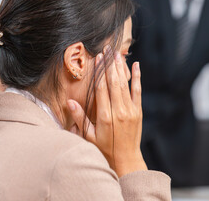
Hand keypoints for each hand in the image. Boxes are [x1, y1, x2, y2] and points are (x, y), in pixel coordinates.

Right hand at [68, 48, 146, 176]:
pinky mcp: (138, 111)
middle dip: (109, 65)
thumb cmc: (104, 148)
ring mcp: (130, 110)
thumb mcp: (88, 136)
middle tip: (107, 49)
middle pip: (113, 82)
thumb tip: (69, 102)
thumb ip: (80, 118)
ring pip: (125, 84)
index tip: (98, 58)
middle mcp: (118, 110)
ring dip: (120, 68)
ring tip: (117, 53)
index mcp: (104, 116)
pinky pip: (137, 91)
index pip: (101, 88)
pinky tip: (136, 66)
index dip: (99, 72)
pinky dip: (137, 78)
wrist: (126, 158)